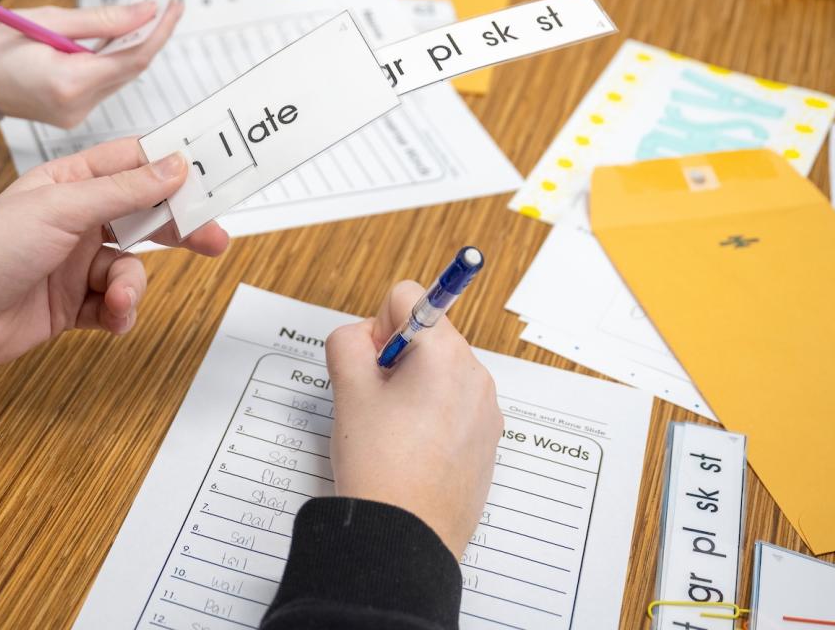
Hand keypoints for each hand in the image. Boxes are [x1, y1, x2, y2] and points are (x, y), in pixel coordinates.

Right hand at [0, 0, 181, 126]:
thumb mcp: (48, 20)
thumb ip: (102, 20)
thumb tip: (146, 12)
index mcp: (69, 83)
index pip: (133, 58)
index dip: (159, 30)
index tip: (174, 4)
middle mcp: (76, 107)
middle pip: (130, 69)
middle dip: (150, 34)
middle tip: (165, 1)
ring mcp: (74, 116)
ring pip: (118, 77)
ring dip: (131, 46)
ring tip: (143, 13)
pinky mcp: (70, 115)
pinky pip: (102, 84)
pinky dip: (110, 60)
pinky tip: (113, 37)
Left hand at [0, 138, 229, 407]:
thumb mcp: (61, 209)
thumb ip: (124, 190)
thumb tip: (176, 164)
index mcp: (70, 180)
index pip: (134, 163)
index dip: (174, 167)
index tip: (214, 173)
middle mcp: (75, 218)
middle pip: (145, 215)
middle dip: (178, 229)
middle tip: (214, 239)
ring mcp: (73, 263)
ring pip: (132, 267)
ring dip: (133, 286)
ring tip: (117, 301)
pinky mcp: (71, 305)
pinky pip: (115, 305)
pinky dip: (119, 313)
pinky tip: (109, 320)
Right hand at [325, 281, 502, 556]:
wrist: (404, 538)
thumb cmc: (379, 464)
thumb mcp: (348, 389)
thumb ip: (348, 342)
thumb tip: (364, 336)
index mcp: (446, 354)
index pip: (409, 297)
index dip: (378, 325)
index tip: (371, 366)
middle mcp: (475, 375)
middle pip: (427, 334)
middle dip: (396, 357)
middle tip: (374, 401)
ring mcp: (486, 410)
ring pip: (440, 371)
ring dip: (413, 386)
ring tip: (390, 430)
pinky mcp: (486, 440)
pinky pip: (454, 404)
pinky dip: (431, 413)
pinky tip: (409, 449)